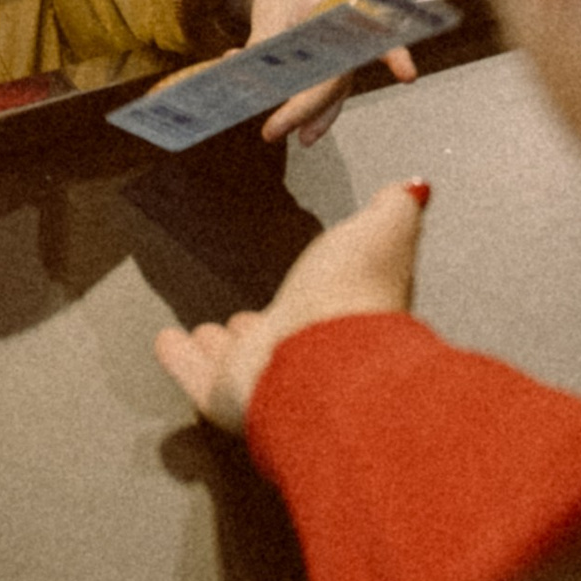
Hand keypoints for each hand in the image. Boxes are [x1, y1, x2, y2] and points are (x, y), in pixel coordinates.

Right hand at [155, 177, 430, 430]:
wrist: (325, 360)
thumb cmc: (354, 296)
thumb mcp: (384, 231)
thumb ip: (393, 209)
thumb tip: (415, 187)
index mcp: (342, 314)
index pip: (320, 304)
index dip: (307, 293)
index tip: (294, 285)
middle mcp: (305, 350)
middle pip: (277, 338)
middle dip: (259, 327)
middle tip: (240, 318)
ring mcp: (263, 375)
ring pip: (238, 358)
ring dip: (221, 346)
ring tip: (203, 332)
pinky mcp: (225, 393)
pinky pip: (194, 372)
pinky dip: (178, 359)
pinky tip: (164, 342)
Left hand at [241, 0, 418, 146]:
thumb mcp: (271, 8)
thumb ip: (261, 40)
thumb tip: (239, 68)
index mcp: (345, 11)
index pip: (368, 38)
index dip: (395, 56)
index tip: (408, 73)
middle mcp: (350, 38)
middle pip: (337, 79)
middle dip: (309, 110)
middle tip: (273, 130)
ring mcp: (342, 58)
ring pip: (332, 94)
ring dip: (315, 119)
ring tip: (299, 140)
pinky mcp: (329, 71)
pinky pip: (321, 95)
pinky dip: (302, 112)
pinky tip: (284, 126)